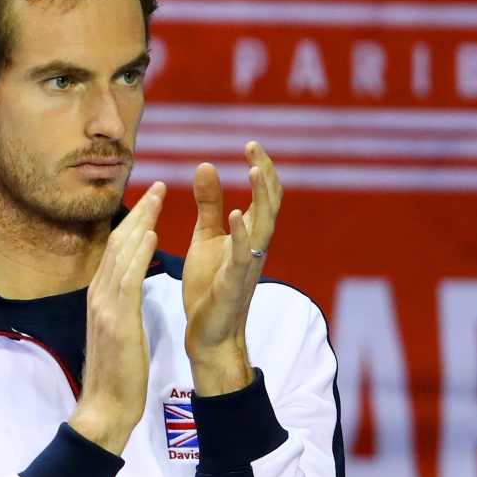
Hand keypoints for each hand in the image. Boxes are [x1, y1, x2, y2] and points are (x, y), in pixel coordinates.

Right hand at [69, 181, 165, 455]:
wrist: (105, 408)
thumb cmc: (117, 376)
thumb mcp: (117, 333)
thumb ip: (119, 308)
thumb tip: (126, 291)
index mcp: (100, 298)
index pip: (116, 251)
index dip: (132, 224)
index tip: (150, 203)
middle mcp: (99, 295)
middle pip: (117, 243)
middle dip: (138, 212)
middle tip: (157, 186)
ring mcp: (105, 306)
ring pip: (121, 253)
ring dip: (141, 221)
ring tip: (158, 197)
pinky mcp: (117, 319)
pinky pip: (128, 278)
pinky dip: (139, 253)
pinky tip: (151, 233)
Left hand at [183, 142, 281, 396]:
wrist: (209, 333)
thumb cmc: (210, 286)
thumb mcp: (206, 237)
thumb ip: (208, 203)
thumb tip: (206, 164)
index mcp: (250, 234)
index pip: (263, 195)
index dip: (261, 168)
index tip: (251, 144)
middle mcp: (255, 246)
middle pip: (270, 204)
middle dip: (265, 174)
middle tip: (254, 148)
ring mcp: (248, 264)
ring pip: (263, 226)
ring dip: (260, 198)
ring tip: (253, 170)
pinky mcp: (234, 283)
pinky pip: (242, 256)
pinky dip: (241, 234)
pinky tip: (234, 214)